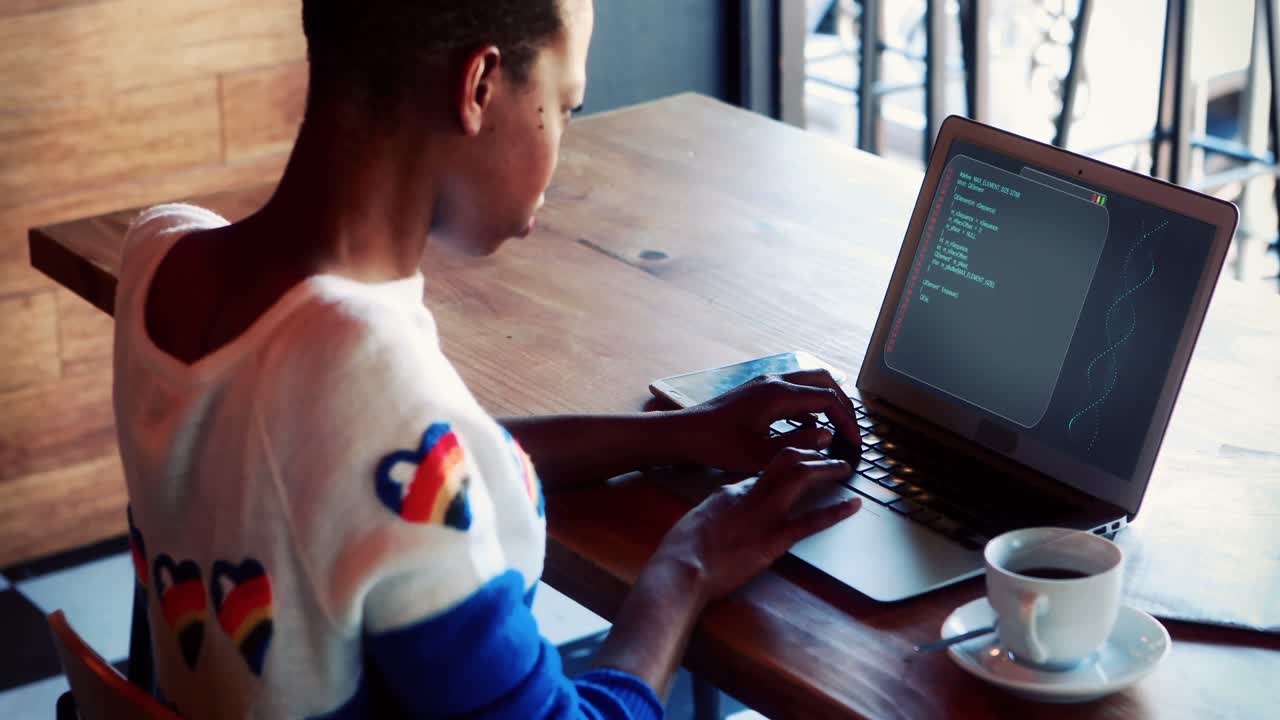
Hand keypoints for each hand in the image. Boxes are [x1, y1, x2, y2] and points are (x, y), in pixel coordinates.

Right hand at [653, 448, 861, 604]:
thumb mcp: (700, 518)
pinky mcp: (775, 539)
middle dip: (809, 452)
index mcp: (732, 489)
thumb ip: (720, 509)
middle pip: (786, 460)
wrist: (682, 567)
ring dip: (826, 469)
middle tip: (826, 453)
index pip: (764, 469)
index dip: (785, 462)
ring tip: (844, 468)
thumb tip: (729, 507)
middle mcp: (752, 493)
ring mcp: (765, 514)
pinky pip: (812, 521)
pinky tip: (852, 505)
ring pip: (801, 477)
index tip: (798, 460)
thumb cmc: (683, 548)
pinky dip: (836, 511)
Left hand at [672, 369, 861, 472]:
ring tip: (835, 429)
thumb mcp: (760, 455)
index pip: (827, 399)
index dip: (846, 420)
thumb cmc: (718, 445)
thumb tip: (828, 436)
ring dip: (826, 402)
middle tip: (851, 430)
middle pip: (823, 381)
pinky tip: (808, 429)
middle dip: (842, 405)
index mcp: (778, 395)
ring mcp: (766, 382)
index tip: (854, 442)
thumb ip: (798, 445)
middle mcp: (775, 381)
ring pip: (809, 382)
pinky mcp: (759, 389)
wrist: (685, 433)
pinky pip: (794, 390)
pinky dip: (808, 405)